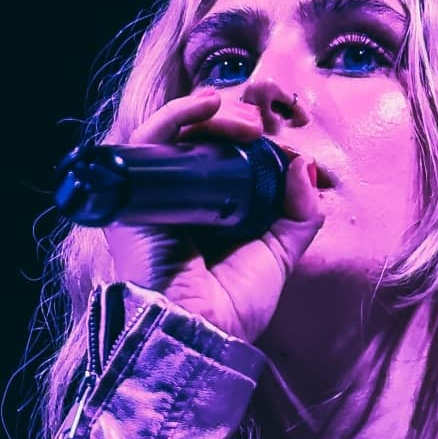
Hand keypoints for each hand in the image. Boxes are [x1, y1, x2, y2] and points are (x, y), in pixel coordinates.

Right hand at [104, 91, 326, 344]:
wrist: (202, 333)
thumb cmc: (233, 306)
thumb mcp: (279, 254)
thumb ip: (299, 213)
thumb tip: (304, 164)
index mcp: (206, 214)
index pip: (219, 159)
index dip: (244, 142)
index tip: (272, 140)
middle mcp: (176, 201)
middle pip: (196, 141)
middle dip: (229, 124)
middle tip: (257, 127)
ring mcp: (152, 196)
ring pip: (174, 135)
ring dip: (209, 117)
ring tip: (243, 121)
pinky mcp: (133, 194)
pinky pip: (148, 141)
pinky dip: (176, 116)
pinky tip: (206, 105)